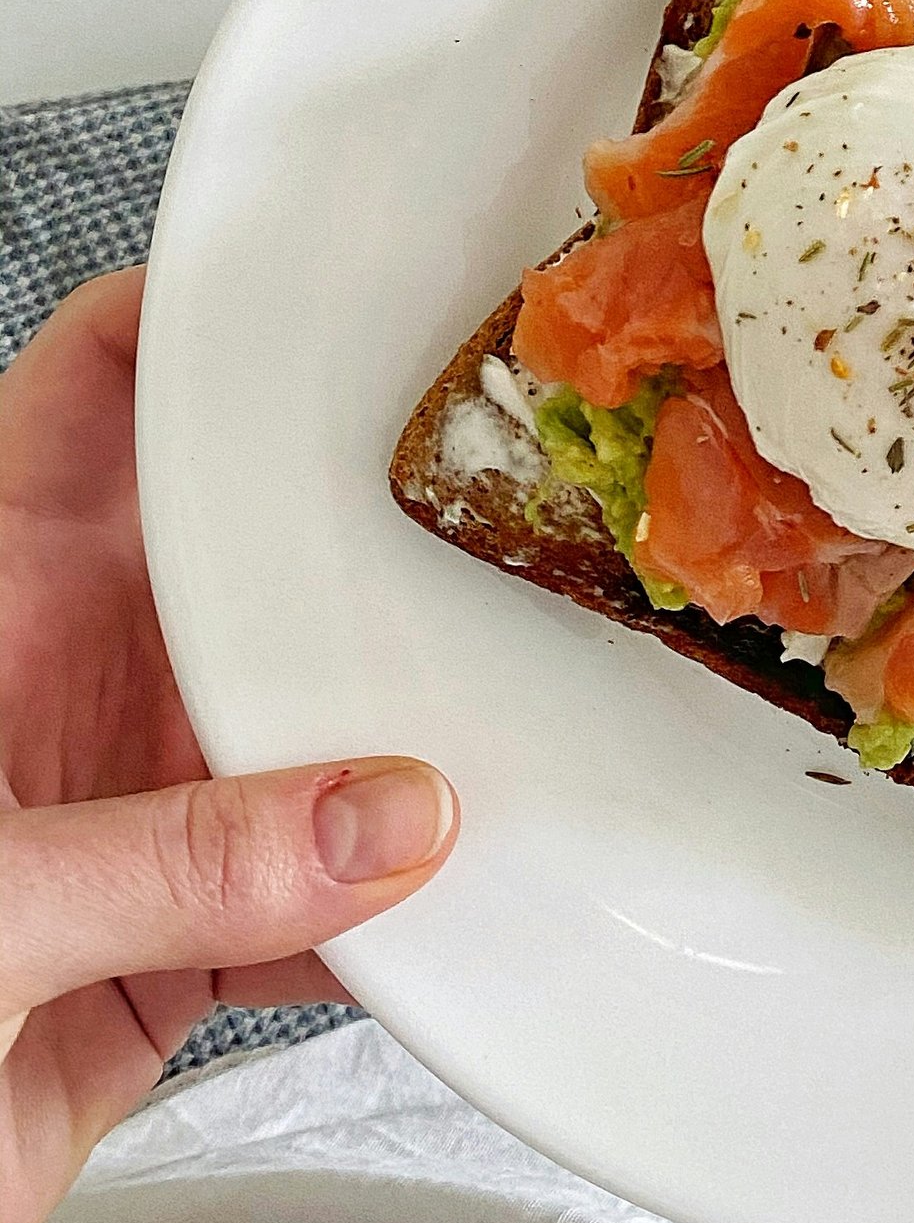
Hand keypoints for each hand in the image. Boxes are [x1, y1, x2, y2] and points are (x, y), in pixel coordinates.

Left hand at [0, 269, 457, 1222]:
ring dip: (412, 730)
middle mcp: (70, 678)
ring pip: (310, 720)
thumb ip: (180, 863)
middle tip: (516, 491)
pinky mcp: (171, 943)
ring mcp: (129, 804)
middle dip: (376, 521)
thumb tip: (390, 819)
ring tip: (536, 700)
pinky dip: (406, 910)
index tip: (362, 279)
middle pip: (253, 547)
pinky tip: (479, 899)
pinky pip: (323, 897)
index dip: (221, 312)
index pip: (104, 382)